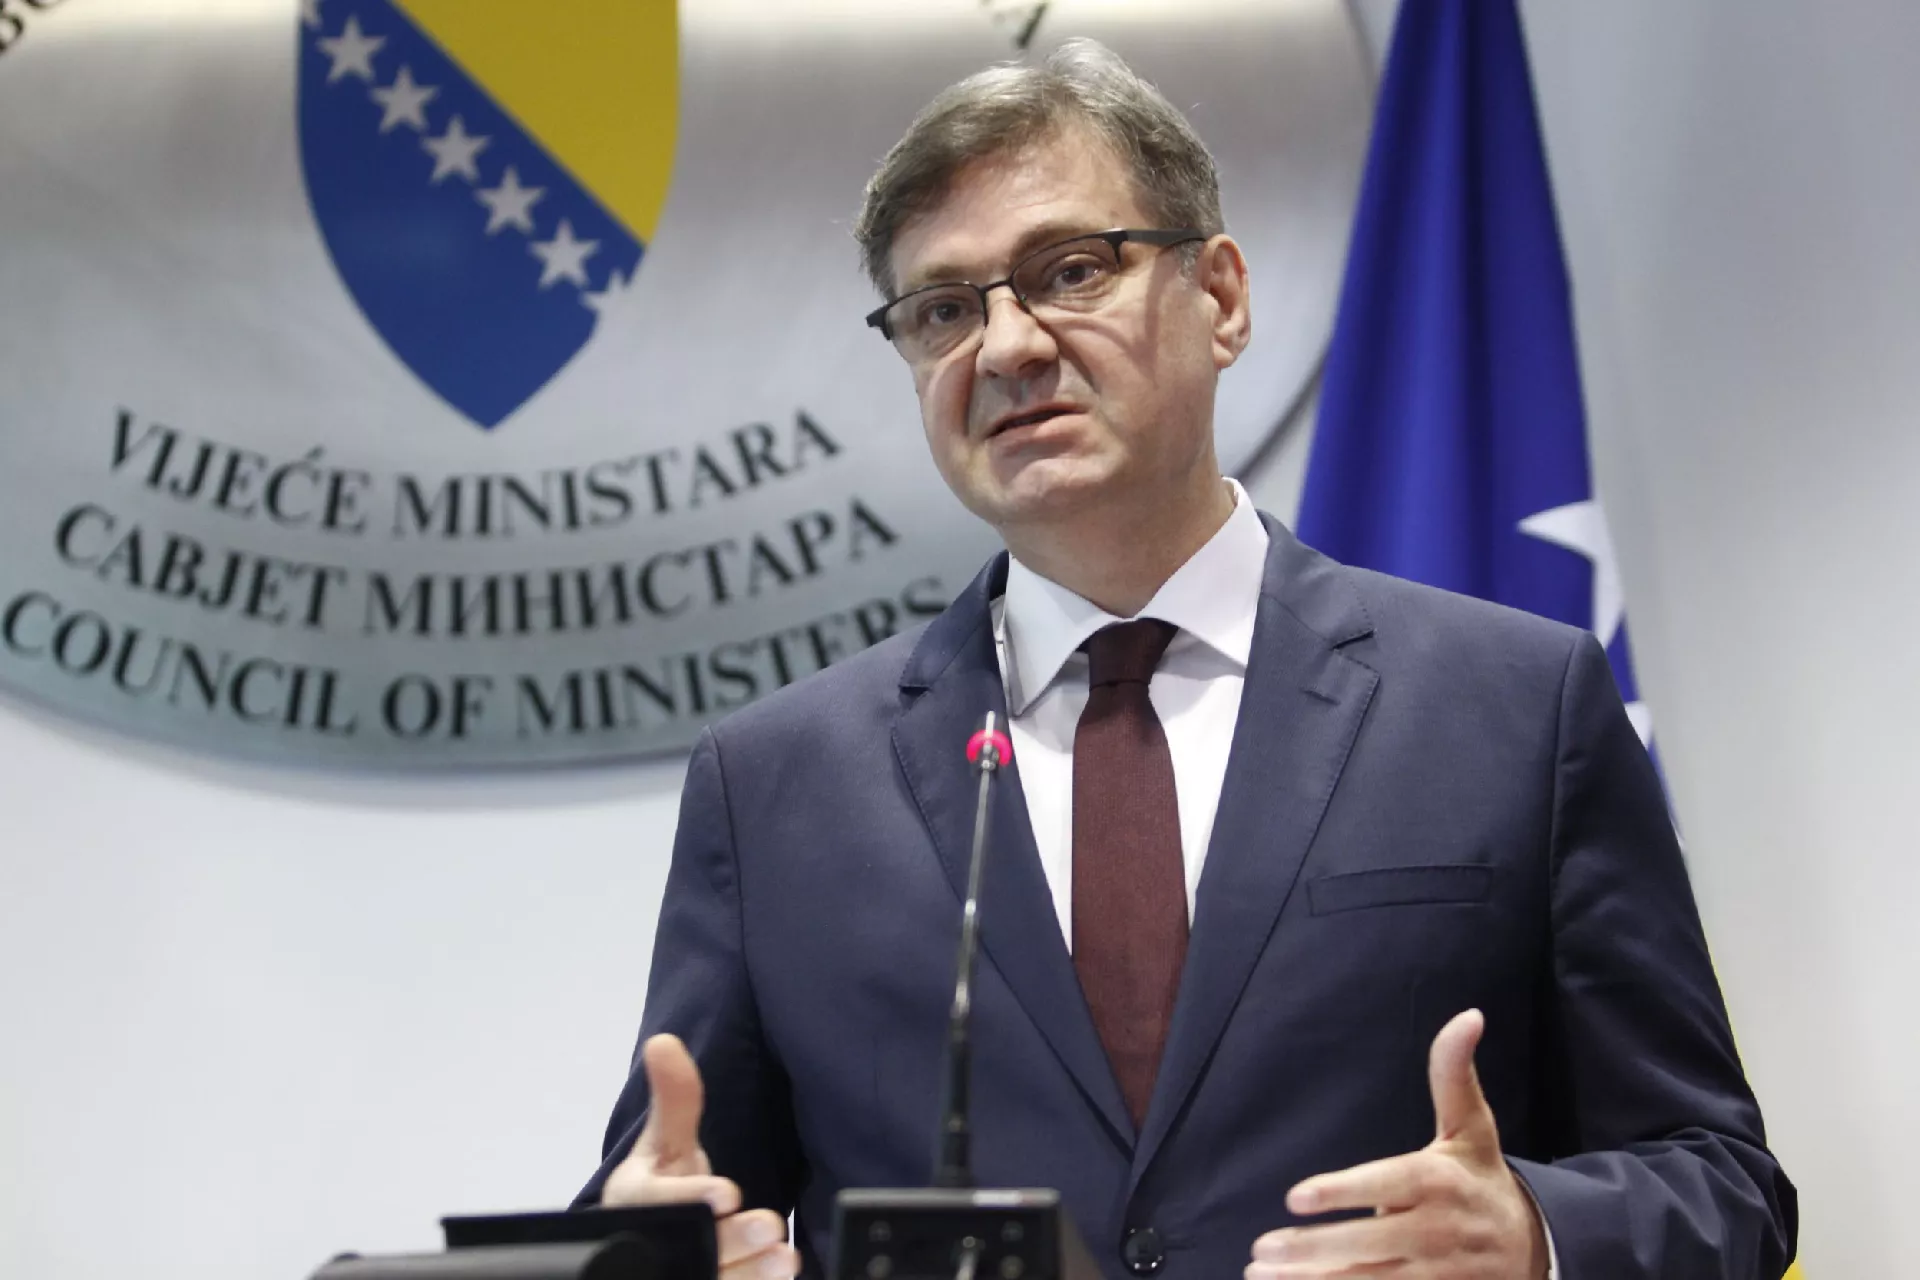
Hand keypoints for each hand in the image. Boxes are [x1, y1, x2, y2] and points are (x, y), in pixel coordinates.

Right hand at [602, 1034, 799, 1278]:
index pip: (657, 1204)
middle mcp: (650, 1247)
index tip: (726, 1194)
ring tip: (782, 1257)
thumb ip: (674, 1101)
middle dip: (731, 1241)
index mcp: (633, 1202)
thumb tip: (663, 1041)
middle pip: (690, 1252)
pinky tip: (781, 1275)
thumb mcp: (666, 1144)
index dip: (691, 1200)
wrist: (659, 1244)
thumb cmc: (664, 1188)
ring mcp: (675, 1274)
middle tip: (768, 1226)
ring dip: (750, 1273)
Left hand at [1246, 1010, 1548, 1278]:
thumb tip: (1468, 1016)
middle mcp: (1435, 1230)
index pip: (1385, 1185)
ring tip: (1260, 1276)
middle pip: (1368, 1242)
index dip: (1342, 1193)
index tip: (1296, 1197)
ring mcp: (1435, 1273)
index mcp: (1438, 1180)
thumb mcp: (1472, 1126)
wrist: (1533, 1248)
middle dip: (1313, 1248)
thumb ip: (1453, 1074)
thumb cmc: (1481, 1179)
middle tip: (1261, 1247)